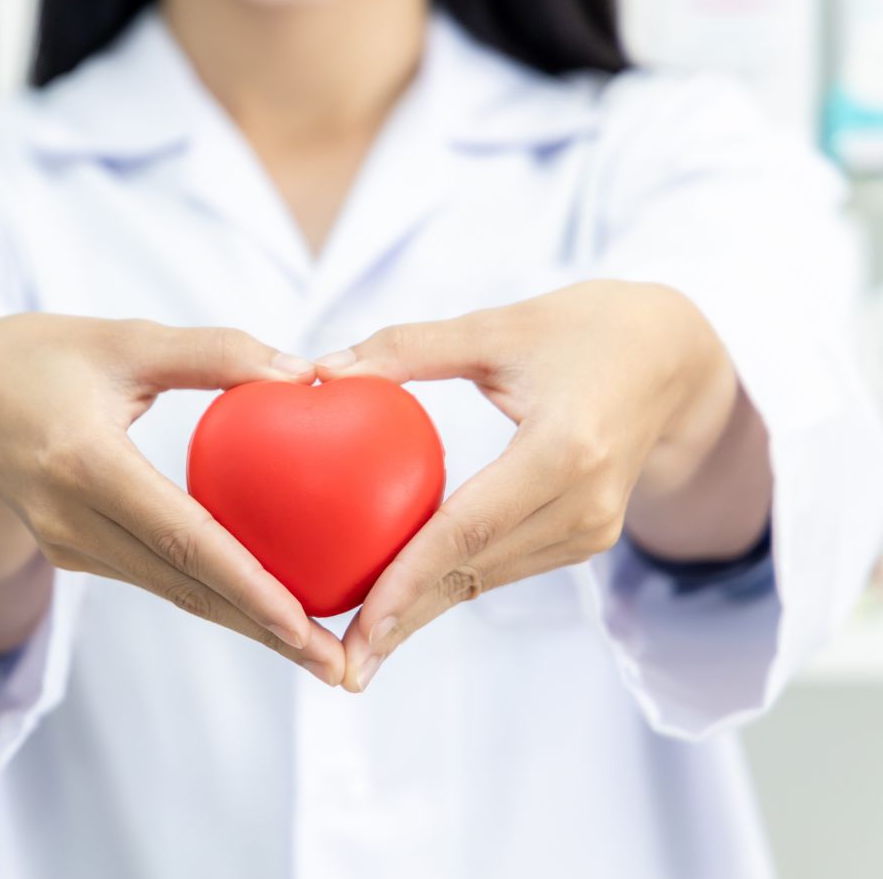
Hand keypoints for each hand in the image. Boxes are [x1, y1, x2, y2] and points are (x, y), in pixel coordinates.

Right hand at [0, 314, 348, 684]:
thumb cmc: (41, 359)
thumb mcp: (122, 338)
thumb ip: (211, 352)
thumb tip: (302, 369)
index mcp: (82, 463)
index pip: (180, 537)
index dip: (248, 585)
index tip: (308, 622)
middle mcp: (70, 519)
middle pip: (183, 587)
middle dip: (265, 632)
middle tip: (338, 666)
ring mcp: (67, 546)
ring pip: (172, 593)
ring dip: (245, 624)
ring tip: (318, 652)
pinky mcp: (72, 555)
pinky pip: (154, 578)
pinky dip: (212, 594)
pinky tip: (268, 603)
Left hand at [315, 280, 765, 691]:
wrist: (674, 357)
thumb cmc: (580, 329)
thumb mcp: (495, 326)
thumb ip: (407, 346)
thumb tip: (320, 369)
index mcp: (565, 449)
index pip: (469, 529)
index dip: (410, 579)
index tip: (360, 623)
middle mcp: (585, 502)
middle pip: (475, 572)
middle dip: (404, 622)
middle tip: (341, 669)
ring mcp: (592, 528)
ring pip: (487, 580)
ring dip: (422, 614)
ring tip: (358, 651)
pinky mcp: (588, 537)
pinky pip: (504, 568)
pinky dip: (450, 585)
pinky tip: (400, 606)